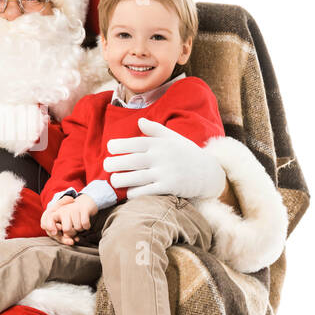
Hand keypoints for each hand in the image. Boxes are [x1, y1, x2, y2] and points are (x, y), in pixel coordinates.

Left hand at [40, 193, 96, 245]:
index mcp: (57, 214)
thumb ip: (61, 233)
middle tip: (74, 229)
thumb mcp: (64, 224)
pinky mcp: (84, 209)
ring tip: (79, 223)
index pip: (49, 219)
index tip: (54, 233)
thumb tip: (66, 238)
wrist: (85, 203)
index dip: (50, 226)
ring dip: (80, 229)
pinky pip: (85, 224)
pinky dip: (86, 226)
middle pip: (66, 229)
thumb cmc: (73, 217)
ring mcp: (74, 208)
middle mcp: (64, 210)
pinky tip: (85, 222)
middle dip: (72, 233)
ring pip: (77, 228)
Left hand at [103, 119, 225, 199]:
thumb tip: (139, 120)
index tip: (110, 148)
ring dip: (120, 181)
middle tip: (107, 165)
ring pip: (134, 178)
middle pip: (130, 161)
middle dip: (113, 164)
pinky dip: (134, 193)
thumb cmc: (187, 153)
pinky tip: (129, 192)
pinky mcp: (169, 188)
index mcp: (160, 144)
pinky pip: (145, 192)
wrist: (208, 173)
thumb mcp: (173, 138)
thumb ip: (155, 130)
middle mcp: (161, 157)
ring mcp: (165, 173)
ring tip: (115, 181)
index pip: (134, 143)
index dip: (118, 145)